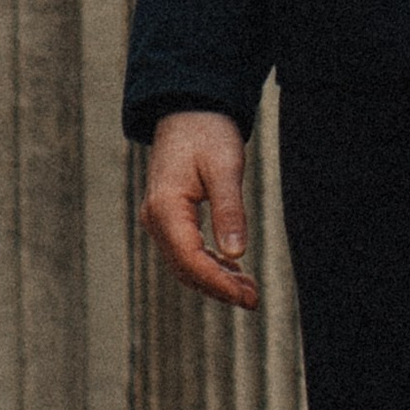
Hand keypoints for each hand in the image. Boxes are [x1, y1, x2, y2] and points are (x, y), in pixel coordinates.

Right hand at [142, 110, 260, 307]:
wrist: (189, 109)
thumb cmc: (208, 133)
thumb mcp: (225, 167)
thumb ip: (229, 210)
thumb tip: (236, 254)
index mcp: (165, 208)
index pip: (190, 260)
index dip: (218, 283)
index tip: (246, 298)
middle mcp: (155, 218)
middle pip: (185, 268)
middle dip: (218, 288)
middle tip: (253, 300)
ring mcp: (158, 220)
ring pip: (184, 264)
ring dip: (214, 280)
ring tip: (249, 290)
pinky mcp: (168, 218)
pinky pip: (185, 251)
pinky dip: (208, 265)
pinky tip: (233, 270)